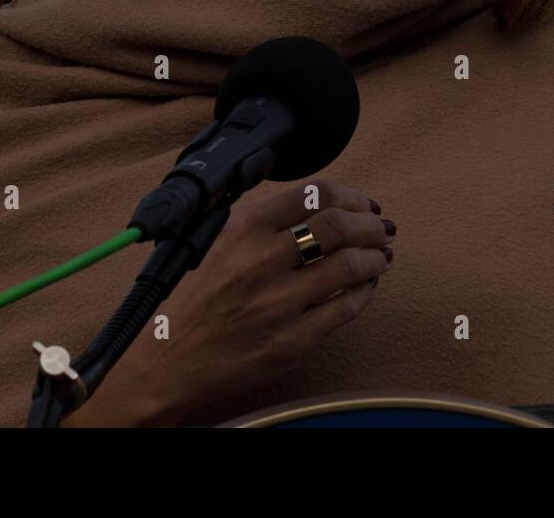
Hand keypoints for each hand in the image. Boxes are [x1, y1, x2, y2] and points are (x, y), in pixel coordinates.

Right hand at [67, 179, 394, 425]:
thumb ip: (262, 218)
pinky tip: (365, 286)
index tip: (363, 204)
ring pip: (350, 266)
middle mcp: (260, 262)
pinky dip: (365, 292)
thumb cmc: (198, 299)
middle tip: (381, 229)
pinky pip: (346, 309)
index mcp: (243, 229)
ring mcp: (277, 304)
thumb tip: (317, 200)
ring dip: (375, 257)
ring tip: (380, 256)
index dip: (351, 196)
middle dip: (371, 224)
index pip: (314, 193)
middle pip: (340, 226)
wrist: (173, 359)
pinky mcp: (291, 342)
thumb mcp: (217, 239)